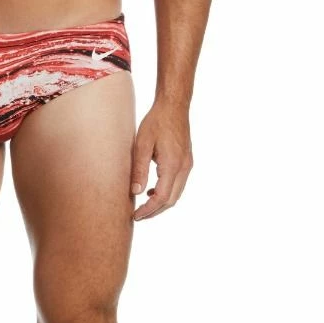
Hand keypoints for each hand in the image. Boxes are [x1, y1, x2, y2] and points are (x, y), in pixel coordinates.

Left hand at [130, 101, 192, 220]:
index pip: (162, 198)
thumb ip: (139, 169)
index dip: (148, 210)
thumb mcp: (142, 144)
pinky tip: (153, 189)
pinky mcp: (187, 161)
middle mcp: (184, 168)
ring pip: (177, 193)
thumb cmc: (156, 122)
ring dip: (161, 203)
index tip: (135, 216)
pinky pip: (179, 184)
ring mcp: (188, 165)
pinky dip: (167, 192)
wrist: (174, 106)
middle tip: (138, 215)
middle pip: (172, 200)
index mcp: (173, 165)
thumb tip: (136, 192)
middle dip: (155, 211)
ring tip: (144, 205)